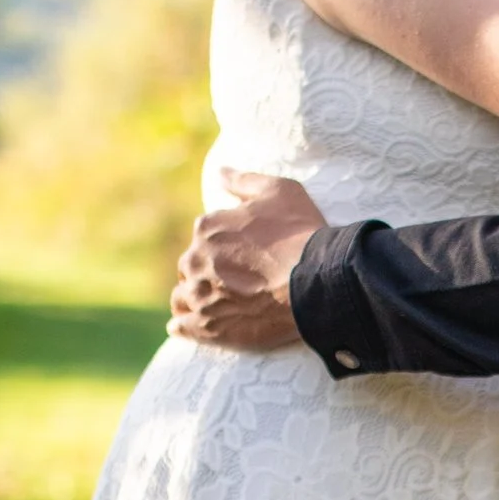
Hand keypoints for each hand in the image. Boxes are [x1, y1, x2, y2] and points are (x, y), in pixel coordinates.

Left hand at [169, 169, 325, 348]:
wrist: (316, 280)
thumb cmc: (300, 233)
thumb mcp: (278, 191)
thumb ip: (243, 181)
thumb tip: (220, 172)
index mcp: (208, 228)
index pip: (203, 236)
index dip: (221, 245)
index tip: (239, 254)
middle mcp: (196, 259)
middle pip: (190, 267)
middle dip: (204, 271)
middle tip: (228, 281)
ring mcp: (200, 295)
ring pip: (183, 297)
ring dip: (191, 298)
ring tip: (206, 305)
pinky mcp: (209, 327)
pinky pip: (183, 327)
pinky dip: (182, 326)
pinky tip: (182, 327)